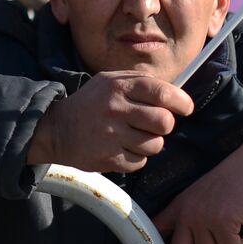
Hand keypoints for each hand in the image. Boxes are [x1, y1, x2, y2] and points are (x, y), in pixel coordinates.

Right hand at [27, 72, 193, 172]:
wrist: (56, 129)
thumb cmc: (91, 103)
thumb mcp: (109, 81)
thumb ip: (139, 82)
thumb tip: (174, 92)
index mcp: (119, 86)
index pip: (162, 92)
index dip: (181, 102)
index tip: (186, 108)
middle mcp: (116, 109)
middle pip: (164, 122)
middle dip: (165, 126)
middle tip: (154, 125)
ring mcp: (112, 135)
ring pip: (155, 145)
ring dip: (150, 143)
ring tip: (134, 137)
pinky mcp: (109, 158)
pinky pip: (140, 162)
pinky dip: (135, 158)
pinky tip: (121, 148)